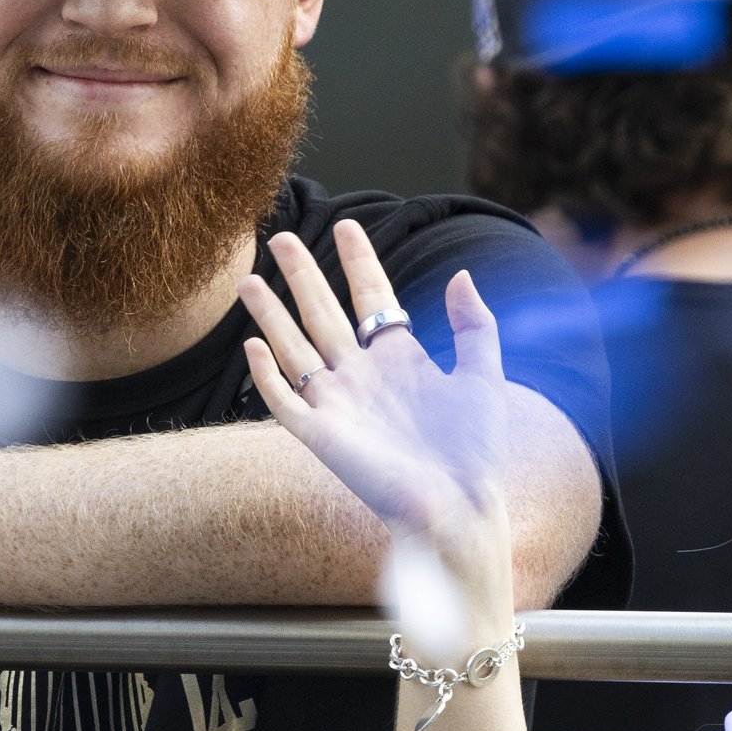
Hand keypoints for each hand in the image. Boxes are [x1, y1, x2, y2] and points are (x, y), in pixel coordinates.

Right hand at [239, 221, 514, 621]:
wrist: (459, 505)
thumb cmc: (475, 449)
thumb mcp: (482, 375)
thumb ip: (474, 325)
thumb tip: (461, 273)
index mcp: (401, 359)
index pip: (372, 298)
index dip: (359, 262)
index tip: (346, 225)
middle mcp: (363, 376)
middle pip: (323, 314)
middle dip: (303, 275)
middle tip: (282, 237)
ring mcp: (338, 404)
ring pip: (295, 348)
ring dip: (271, 316)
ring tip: (248, 280)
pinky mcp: (321, 435)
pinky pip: (284, 400)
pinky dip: (267, 375)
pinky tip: (252, 346)